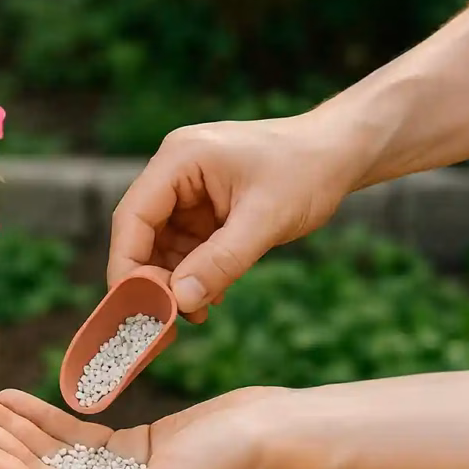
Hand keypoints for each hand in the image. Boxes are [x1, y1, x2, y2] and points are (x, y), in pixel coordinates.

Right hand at [109, 115, 360, 320]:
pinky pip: (185, 246)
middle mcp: (175, 171)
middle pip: (141, 233)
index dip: (127, 264)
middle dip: (152, 277)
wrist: (341, 152)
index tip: (134, 306)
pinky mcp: (203, 207)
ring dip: (174, 280)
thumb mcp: (266, 220)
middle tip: (167, 316)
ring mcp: (188, 189)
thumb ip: (220, 262)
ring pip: (161, 244)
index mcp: (180, 158)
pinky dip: (193, 273)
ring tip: (198, 311)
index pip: (133, 217)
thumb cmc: (308, 171)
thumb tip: (180, 301)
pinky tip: (212, 294)